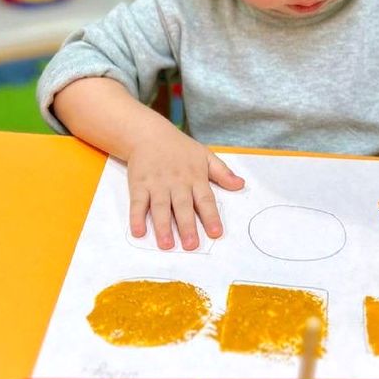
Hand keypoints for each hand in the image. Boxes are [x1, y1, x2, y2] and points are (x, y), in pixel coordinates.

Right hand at [127, 126, 243, 249]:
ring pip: (161, 207)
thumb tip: (241, 185)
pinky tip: (139, 232)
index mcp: (195, 177)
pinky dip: (137, 218)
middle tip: (191, 245)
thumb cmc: (179, 148)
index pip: (205, 199)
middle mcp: (177, 182)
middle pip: (183, 206)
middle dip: (187, 226)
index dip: (211, 216)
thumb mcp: (204, 155)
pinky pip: (138, 203)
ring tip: (166, 244)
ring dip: (163, 226)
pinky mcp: (138, 185)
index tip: (216, 232)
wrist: (148, 133)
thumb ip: (222, 172)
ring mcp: (157, 184)